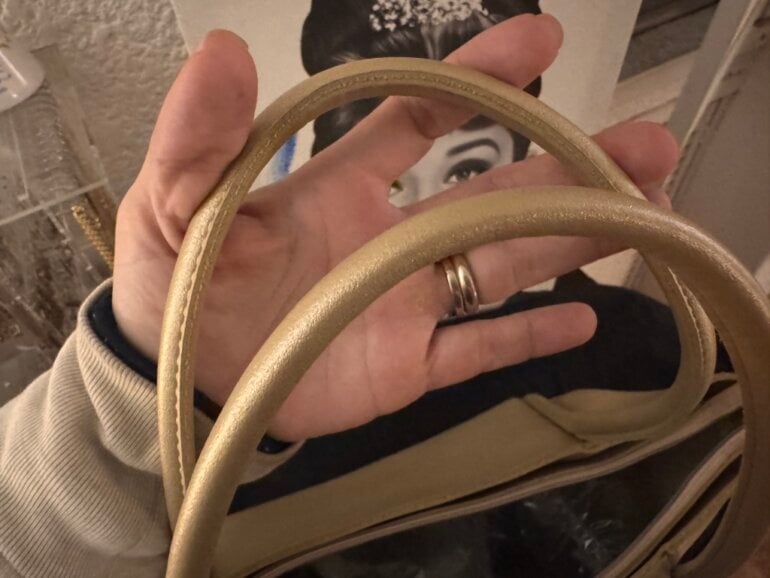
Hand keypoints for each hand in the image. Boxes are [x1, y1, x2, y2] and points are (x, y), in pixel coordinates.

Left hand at [113, 15, 678, 440]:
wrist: (183, 384)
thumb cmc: (178, 286)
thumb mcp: (173, 201)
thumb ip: (202, 134)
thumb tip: (223, 48)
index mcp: (344, 187)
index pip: (423, 116)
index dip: (479, 77)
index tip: (540, 42)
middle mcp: (392, 238)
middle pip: (495, 197)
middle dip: (569, 170)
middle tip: (644, 147)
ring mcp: (408, 305)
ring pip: (504, 266)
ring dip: (572, 239)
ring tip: (644, 212)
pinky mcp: (409, 368)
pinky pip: (480, 350)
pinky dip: (529, 338)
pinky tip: (584, 319)